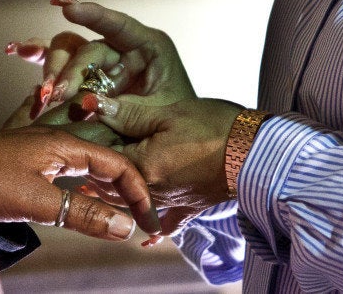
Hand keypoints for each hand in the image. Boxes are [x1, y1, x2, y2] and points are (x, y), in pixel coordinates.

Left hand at [0, 125, 160, 240]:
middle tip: (141, 218)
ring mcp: (44, 147)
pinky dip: (87, 182)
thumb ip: (83, 214)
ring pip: (90, 164)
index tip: (147, 221)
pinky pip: (71, 166)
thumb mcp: (37, 201)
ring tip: (122, 209)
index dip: (137, 192)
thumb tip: (125, 228)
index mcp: (66, 144)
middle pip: (107, 162)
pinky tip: (89, 191)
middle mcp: (59, 140)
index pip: (117, 165)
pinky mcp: (31, 158)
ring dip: (108, 186)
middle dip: (129, 189)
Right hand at [5, 0, 195, 125]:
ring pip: (68, 56)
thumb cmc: (176, 121)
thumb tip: (90, 104)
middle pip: (85, 48)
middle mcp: (122, 51)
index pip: (119, 25)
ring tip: (41, 94)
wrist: (174, 141)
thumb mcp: (158, 112)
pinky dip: (41, 62)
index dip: (93, 15)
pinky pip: (62, 68)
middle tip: (55, 94)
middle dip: (67, 71)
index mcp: (148, 48)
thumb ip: (127, 108)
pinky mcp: (89, 80)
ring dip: (51, 72)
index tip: (66, 7)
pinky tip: (17, 50)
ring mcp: (104, 65)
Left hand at [82, 94, 244, 234]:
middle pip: (112, 183)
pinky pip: (169, 222)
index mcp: (140, 165)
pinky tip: (150, 238)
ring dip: (118, 190)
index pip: (103, 155)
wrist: (257, 153)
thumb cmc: (213, 128)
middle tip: (93, 151)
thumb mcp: (167, 113)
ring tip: (102, 180)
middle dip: (100, 168)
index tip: (85, 126)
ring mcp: (171, 201)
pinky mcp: (190, 206)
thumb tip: (92, 104)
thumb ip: (128, 113)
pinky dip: (157, 228)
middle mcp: (150, 190)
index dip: (93, 138)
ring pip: (132, 200)